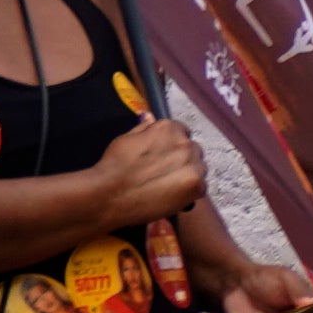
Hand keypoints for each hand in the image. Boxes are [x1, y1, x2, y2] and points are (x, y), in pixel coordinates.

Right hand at [89, 116, 206, 223]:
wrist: (110, 195)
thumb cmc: (114, 166)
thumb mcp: (126, 139)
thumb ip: (145, 128)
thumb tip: (150, 116)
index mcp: (168, 128)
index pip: (181, 131)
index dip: (172, 145)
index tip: (164, 156)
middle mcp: (184, 143)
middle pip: (193, 150)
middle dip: (183, 159)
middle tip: (165, 173)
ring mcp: (193, 165)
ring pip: (200, 168)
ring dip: (189, 174)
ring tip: (169, 185)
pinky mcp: (197, 186)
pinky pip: (201, 186)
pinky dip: (191, 192)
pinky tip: (174, 196)